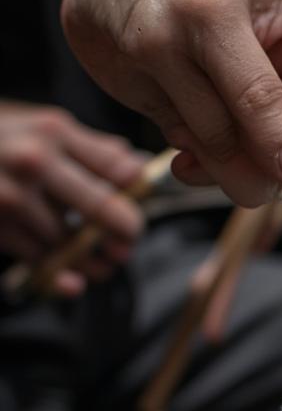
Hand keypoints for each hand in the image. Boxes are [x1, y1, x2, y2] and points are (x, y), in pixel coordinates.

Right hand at [0, 102, 146, 295]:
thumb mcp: (40, 128)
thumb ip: (91, 149)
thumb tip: (139, 166)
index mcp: (54, 134)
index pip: (120, 170)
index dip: (139, 196)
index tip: (140, 211)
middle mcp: (33, 162)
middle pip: (104, 209)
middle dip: (125, 234)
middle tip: (127, 246)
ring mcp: (10, 196)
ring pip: (69, 241)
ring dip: (88, 259)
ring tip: (100, 265)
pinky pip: (39, 259)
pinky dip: (59, 273)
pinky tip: (72, 281)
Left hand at [61, 0, 281, 240]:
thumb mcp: (210, 25)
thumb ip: (257, 99)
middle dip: (281, 168)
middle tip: (254, 176)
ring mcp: (246, 106)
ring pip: (264, 167)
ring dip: (231, 168)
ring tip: (191, 144)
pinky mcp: (207, 126)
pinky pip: (221, 168)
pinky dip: (203, 170)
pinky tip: (182, 155)